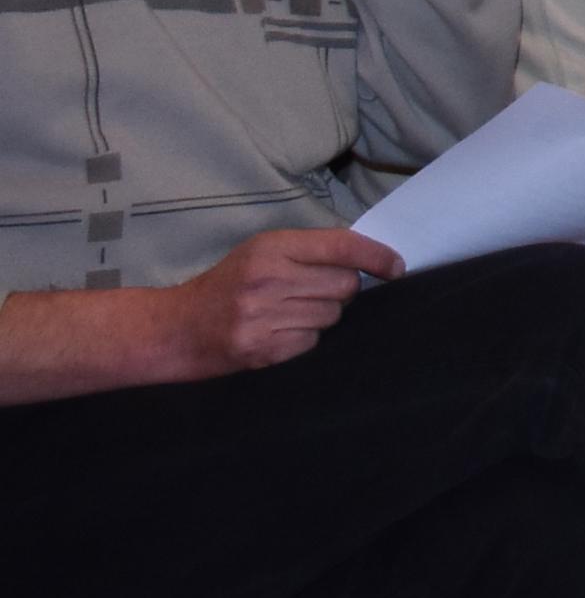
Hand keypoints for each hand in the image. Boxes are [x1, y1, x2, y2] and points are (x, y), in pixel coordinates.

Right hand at [157, 227, 399, 380]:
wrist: (174, 330)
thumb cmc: (225, 286)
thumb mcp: (261, 253)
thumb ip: (308, 251)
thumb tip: (367, 260)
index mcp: (271, 249)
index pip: (341, 246)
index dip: (376, 256)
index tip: (396, 268)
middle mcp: (268, 280)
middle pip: (344, 286)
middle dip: (340, 290)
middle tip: (312, 292)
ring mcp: (264, 318)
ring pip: (331, 316)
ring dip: (321, 315)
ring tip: (288, 312)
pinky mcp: (262, 351)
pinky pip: (312, 343)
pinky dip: (303, 339)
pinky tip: (278, 332)